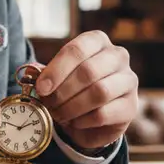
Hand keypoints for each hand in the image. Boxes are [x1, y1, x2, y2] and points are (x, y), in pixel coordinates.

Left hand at [35, 31, 137, 151]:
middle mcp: (117, 56)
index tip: (41, 88)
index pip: (77, 49)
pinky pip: (104, 114)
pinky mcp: (131, 107)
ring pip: (99, 92)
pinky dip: (83, 120)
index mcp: (97, 41)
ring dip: (72, 107)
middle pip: (89, 71)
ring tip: (59, 114)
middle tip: (49, 104)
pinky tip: (73, 122)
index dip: (56, 70)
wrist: (93, 117)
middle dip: (63, 91)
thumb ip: (46, 73)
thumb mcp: (58, 77)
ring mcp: (129, 81)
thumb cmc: (73, 88)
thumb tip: (32, 74)